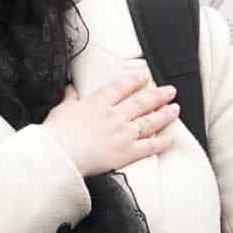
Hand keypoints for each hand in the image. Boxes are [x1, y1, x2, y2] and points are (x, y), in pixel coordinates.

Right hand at [48, 72, 178, 177]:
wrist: (59, 154)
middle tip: (170, 91)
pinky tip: (170, 138)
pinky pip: (149, 146)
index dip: (135, 80)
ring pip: (150, 121)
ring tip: (175, 109)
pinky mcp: (127, 152)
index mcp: (98, 103)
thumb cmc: (57, 134)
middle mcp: (115, 116)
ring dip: (165, 115)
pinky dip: (162, 142)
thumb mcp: (61, 110)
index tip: (144, 77)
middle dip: (158, 95)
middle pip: (142, 102)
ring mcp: (123, 133)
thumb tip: (70, 90)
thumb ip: (69, 99)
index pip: (121, 87)